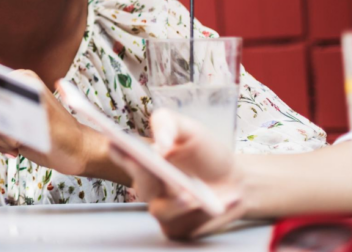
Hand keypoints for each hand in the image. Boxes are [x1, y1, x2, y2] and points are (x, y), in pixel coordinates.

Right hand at [0, 70, 101, 175]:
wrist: (75, 152)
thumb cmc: (65, 136)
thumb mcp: (42, 124)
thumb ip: (14, 119)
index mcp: (22, 79)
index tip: (3, 127)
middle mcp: (13, 89)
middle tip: (15, 139)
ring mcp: (8, 106)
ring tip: (18, 145)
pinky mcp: (6, 122)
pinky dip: (0, 145)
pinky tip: (17, 148)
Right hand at [109, 109, 245, 239]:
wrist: (235, 179)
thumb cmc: (206, 153)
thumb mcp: (189, 129)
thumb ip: (168, 123)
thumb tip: (158, 145)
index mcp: (143, 158)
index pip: (121, 154)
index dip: (116, 149)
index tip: (115, 143)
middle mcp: (147, 184)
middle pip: (139, 183)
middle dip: (144, 174)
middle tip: (152, 163)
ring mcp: (161, 207)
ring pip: (160, 210)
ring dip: (176, 203)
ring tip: (191, 195)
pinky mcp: (179, 227)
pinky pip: (185, 225)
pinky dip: (203, 215)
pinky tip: (220, 202)